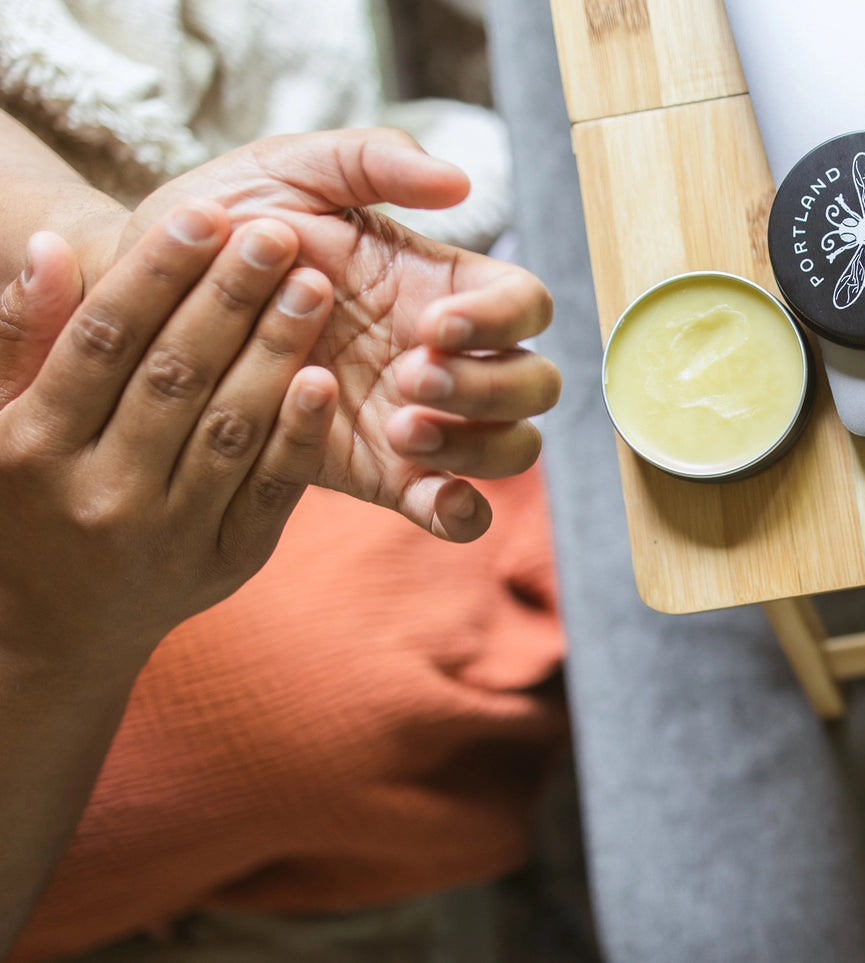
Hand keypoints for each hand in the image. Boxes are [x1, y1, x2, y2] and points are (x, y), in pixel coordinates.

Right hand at [0, 202, 338, 672]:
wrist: (54, 631)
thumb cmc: (21, 502)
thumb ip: (19, 336)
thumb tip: (49, 245)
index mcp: (31, 447)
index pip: (103, 341)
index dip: (155, 273)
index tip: (203, 213)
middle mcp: (100, 493)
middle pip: (174, 377)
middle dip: (229, 298)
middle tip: (278, 233)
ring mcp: (169, 535)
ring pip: (229, 429)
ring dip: (274, 352)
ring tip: (312, 285)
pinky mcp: (228, 562)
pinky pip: (270, 491)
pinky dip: (297, 436)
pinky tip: (323, 379)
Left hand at [112, 129, 560, 541]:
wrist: (154, 304)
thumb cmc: (228, 228)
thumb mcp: (290, 172)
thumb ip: (372, 159)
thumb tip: (461, 182)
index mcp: (440, 286)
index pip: (525, 304)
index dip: (501, 319)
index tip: (432, 325)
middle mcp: (444, 355)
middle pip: (534, 383)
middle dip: (488, 386)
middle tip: (409, 377)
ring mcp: (420, 418)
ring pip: (510, 448)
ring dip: (476, 444)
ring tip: (399, 429)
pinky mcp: (381, 474)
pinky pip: (452, 509)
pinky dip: (461, 514)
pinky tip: (434, 499)